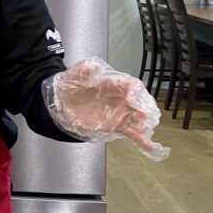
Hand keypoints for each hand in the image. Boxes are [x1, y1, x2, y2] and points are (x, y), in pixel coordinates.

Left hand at [44, 58, 168, 160]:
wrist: (63, 102)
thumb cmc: (72, 85)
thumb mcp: (75, 73)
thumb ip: (84, 69)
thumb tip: (92, 67)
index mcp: (115, 84)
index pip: (132, 85)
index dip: (136, 91)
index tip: (132, 99)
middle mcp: (122, 98)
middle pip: (141, 101)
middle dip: (145, 108)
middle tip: (143, 116)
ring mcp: (121, 113)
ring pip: (139, 118)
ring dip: (145, 123)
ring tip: (143, 129)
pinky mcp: (116, 125)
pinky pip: (131, 132)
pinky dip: (141, 139)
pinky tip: (149, 145)